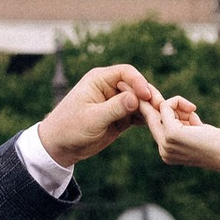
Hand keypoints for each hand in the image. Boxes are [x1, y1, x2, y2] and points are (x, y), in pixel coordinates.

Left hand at [41, 61, 166, 164]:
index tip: (147, 96)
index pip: (125, 73)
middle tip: (160, 109)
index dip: (139, 82)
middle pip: (136, 86)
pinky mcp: (120, 117)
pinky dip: (146, 118)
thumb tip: (136, 98)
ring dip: (149, 108)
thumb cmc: (70, 127)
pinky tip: (154, 124)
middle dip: (148, 96)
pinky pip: (137, 114)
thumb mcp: (92, 118)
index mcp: (99, 80)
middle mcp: (109, 88)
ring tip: (160, 118)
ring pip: (139, 101)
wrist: (60, 147)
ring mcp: (116, 103)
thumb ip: (115, 107)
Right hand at [145, 92, 219, 175]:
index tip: (149, 94)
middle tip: (179, 105)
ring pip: (161, 110)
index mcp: (168, 153)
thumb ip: (184, 124)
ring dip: (180, 108)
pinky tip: (193, 111)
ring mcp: (165, 143)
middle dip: (161, 104)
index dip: (151, 111)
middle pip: (152, 118)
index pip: (155, 128)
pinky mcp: (171, 133)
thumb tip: (168, 106)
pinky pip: (166, 106)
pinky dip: (178, 101)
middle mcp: (163, 150)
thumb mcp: (198, 133)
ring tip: (197, 122)